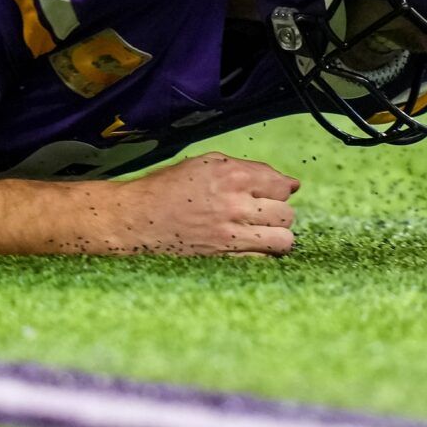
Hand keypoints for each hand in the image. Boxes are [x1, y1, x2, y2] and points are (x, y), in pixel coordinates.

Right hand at [110, 153, 298, 255]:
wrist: (136, 219)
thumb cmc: (167, 188)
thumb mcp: (205, 164)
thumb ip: (248, 169)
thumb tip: (290, 183)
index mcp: (232, 176)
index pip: (282, 185)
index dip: (279, 189)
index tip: (268, 193)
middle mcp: (235, 205)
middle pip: (287, 213)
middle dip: (278, 212)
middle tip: (260, 213)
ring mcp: (231, 235)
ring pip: (284, 240)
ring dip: (276, 235)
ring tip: (261, 232)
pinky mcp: (224, 258)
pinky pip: (264, 261)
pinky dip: (262, 255)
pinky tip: (248, 247)